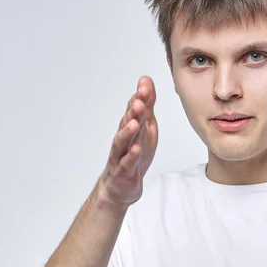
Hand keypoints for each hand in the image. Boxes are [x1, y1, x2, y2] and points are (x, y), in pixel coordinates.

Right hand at [99, 76, 158, 206]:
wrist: (120, 186)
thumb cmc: (134, 154)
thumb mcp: (145, 127)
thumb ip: (146, 104)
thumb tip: (146, 80)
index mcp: (130, 127)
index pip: (133, 110)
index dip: (139, 98)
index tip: (145, 85)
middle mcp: (124, 139)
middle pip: (127, 123)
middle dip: (133, 111)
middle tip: (139, 100)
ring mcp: (121, 155)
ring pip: (123, 142)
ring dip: (128, 131)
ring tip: (135, 122)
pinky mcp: (123, 172)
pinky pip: (127, 163)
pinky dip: (132, 156)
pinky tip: (137, 149)